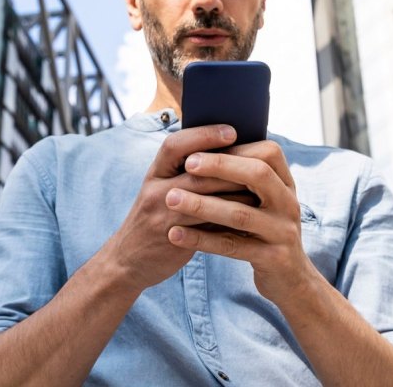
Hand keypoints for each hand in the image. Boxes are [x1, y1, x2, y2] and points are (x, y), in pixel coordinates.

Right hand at [103, 124, 247, 292]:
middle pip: (197, 170)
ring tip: (264, 184)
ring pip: (206, 197)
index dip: (203, 135)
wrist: (128, 261)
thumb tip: (228, 152)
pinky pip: (208, 225)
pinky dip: (231, 217)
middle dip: (231, 163)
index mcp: (155, 172)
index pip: (175, 144)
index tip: (232, 130)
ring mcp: (163, 215)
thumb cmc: (153, 219)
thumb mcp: (161, 189)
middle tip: (261, 159)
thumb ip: (186, 173)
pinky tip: (251, 214)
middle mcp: (155, 190)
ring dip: (237, 190)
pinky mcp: (174, 238)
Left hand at [163, 140, 315, 302]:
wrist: (290, 281)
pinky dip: (201, 239)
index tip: (201, 146)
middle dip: (220, 165)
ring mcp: (283, 231)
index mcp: (285, 183)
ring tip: (171, 199)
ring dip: (202, 204)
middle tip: (187, 164)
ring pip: (240, 213)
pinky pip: (232, 246)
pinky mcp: (273, 259)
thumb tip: (205, 143)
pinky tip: (175, 235)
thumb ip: (243, 178)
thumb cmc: (263, 232)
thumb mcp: (263, 202)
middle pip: (257, 174)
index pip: (267, 152)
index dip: (235, 147)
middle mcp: (289, 203)